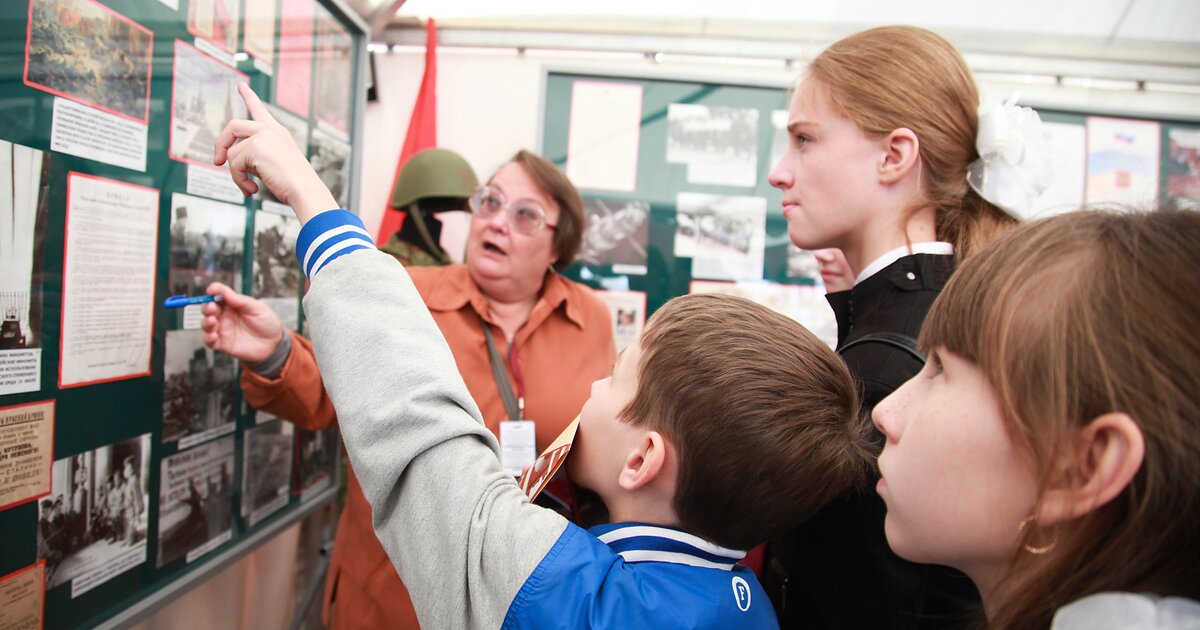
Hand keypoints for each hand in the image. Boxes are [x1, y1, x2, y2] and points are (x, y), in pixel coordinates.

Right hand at [200, 282, 284, 363]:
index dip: (214, 290)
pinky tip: (213, 336)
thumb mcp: (257, 308)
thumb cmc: (266, 323)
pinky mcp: (223, 343)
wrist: (274, 342)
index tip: (212, 290)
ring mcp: (223, 330)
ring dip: (206, 322)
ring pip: (206, 324)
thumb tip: (226, 293)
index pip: (218, 294)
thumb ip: (241, 301)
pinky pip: (210, 342)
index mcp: (232, 304)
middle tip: (212, 307)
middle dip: (207, 307)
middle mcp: (224, 316)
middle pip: (208, 309)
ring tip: (212, 320)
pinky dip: (208, 338)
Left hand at [214, 83, 336, 223]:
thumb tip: (227, 157)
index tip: (241, 85)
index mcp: (277, 131)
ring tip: (249, 187)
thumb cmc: (292, 183)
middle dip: (220, 144)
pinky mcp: (255, 147)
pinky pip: (234, 164)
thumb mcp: (272, 163)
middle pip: (232, 126)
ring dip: (236, 174)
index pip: (259, 109)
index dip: (248, 96)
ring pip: (232, 152)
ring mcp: (262, 135)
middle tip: (216, 161)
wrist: (305, 190)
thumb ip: (253, 154)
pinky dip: (239, 180)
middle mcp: (270, 129)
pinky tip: (252, 189)